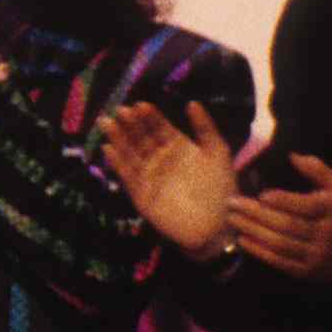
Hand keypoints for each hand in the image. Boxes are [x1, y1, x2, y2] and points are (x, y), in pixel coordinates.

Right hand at [102, 101, 234, 258]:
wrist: (219, 228)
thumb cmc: (222, 190)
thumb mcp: (218, 154)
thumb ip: (205, 128)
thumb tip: (191, 102)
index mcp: (177, 147)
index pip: (158, 127)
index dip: (149, 116)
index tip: (140, 105)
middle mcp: (160, 159)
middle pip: (140, 137)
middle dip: (130, 124)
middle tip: (121, 112)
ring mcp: (149, 176)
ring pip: (129, 153)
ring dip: (118, 138)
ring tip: (108, 124)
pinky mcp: (140, 194)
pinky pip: (127, 176)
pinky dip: (117, 163)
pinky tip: (109, 149)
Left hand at [228, 153, 331, 287]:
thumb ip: (317, 170)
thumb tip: (292, 156)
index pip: (307, 207)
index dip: (284, 201)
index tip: (261, 194)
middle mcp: (326, 235)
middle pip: (288, 225)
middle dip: (257, 214)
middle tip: (232, 203)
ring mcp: (317, 256)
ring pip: (281, 244)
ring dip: (253, 231)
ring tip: (232, 218)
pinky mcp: (307, 271)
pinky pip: (280, 262)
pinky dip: (259, 251)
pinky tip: (242, 238)